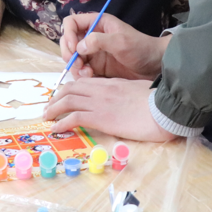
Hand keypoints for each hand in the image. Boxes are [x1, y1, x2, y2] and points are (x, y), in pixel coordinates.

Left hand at [43, 77, 176, 141]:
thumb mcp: (139, 91)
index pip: (84, 83)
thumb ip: (126, 93)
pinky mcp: (101, 117)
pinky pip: (74, 117)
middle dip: (56, 98)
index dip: (69, 90)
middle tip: (49, 108)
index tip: (63, 98)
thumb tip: (124, 101)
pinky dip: (62, 122)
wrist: (164, 109)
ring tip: (46, 117)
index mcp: (111, 83)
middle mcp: (102, 90)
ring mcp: (100, 103)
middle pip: (70, 89)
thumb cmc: (158, 102)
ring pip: (68, 100)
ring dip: (53, 109)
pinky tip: (56, 129)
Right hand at [58, 12, 167, 79]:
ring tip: (87, 73)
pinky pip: (81, 70)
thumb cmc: (141, 48)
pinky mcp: (97, 67)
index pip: (71, 23)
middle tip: (77, 64)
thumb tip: (78, 46)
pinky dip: (81, 75)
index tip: (74, 48)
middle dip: (69, 53)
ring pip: (73, 58)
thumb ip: (98, 41)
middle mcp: (92, 36)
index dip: (68, 34)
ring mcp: (93, 52)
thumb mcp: (120, 41)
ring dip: (75, 66)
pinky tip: (90, 77)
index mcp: (97, 24)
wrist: (155, 66)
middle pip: (68, 42)